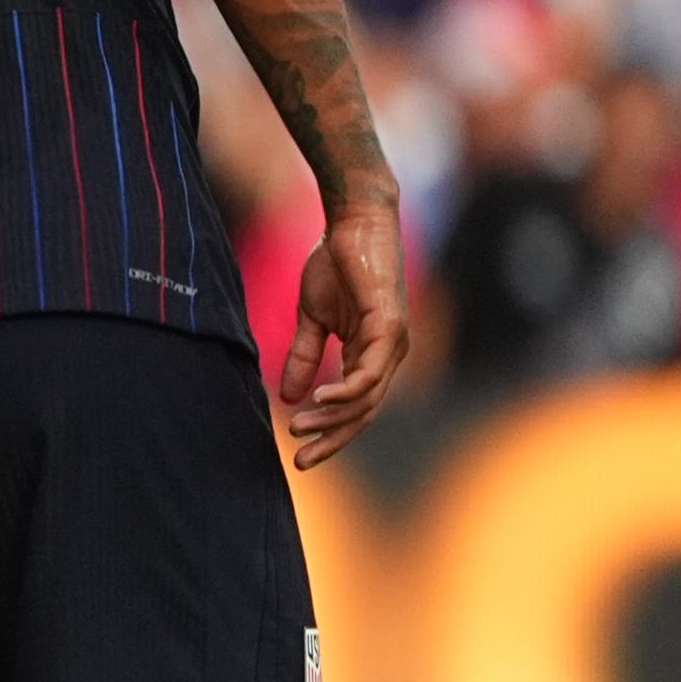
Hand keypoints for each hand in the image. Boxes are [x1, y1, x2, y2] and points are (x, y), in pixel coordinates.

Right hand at [280, 203, 405, 469]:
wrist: (352, 222)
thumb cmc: (335, 263)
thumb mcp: (312, 317)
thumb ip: (305, 356)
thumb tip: (287, 394)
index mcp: (371, 353)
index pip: (355, 406)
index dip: (329, 431)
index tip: (300, 451)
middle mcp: (389, 354)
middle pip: (365, 412)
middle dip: (333, 438)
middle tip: (303, 459)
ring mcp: (393, 342)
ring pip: (367, 398)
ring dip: (333, 417)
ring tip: (301, 426)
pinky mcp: (389, 326)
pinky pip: (370, 371)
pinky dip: (347, 390)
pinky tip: (320, 398)